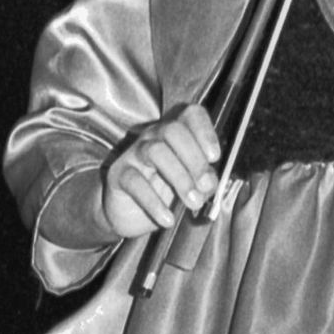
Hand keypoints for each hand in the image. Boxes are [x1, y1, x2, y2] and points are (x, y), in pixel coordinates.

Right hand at [99, 103, 220, 237]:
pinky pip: (135, 182)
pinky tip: (167, 218)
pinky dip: (155, 203)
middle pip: (173, 130)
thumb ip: (204, 181)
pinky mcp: (119, 175)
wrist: (130, 214)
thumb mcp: (191, 186)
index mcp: (176, 135)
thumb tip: (209, 182)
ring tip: (192, 202)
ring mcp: (134, 154)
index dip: (205, 131)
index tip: (214, 157)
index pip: (190, 115)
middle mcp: (154, 137)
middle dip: (194, 159)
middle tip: (204, 186)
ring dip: (180, 178)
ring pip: (156, 151)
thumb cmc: (164, 193)